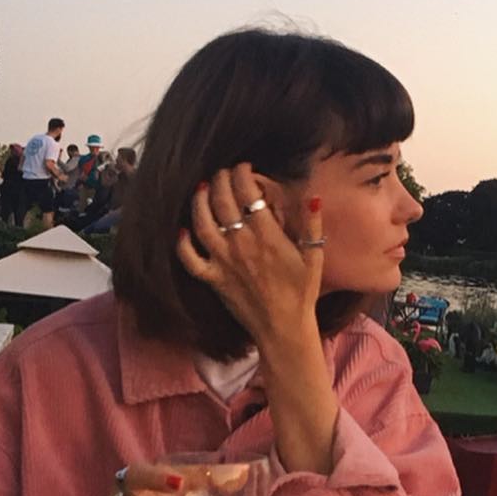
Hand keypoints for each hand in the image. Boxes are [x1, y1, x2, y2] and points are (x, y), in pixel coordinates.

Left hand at [177, 164, 324, 352]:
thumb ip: (312, 226)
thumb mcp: (314, 257)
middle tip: (222, 173)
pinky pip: (190, 259)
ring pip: (202, 224)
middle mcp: (241, 244)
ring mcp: (223, 261)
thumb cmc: (301, 293)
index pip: (248, 194)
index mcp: (267, 235)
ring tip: (202, 189)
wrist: (283, 328)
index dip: (243, 174)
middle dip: (220, 180)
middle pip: (222, 202)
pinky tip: (183, 231)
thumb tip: (313, 197)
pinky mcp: (213, 279)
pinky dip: (182, 244)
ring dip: (199, 202)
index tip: (244, 167)